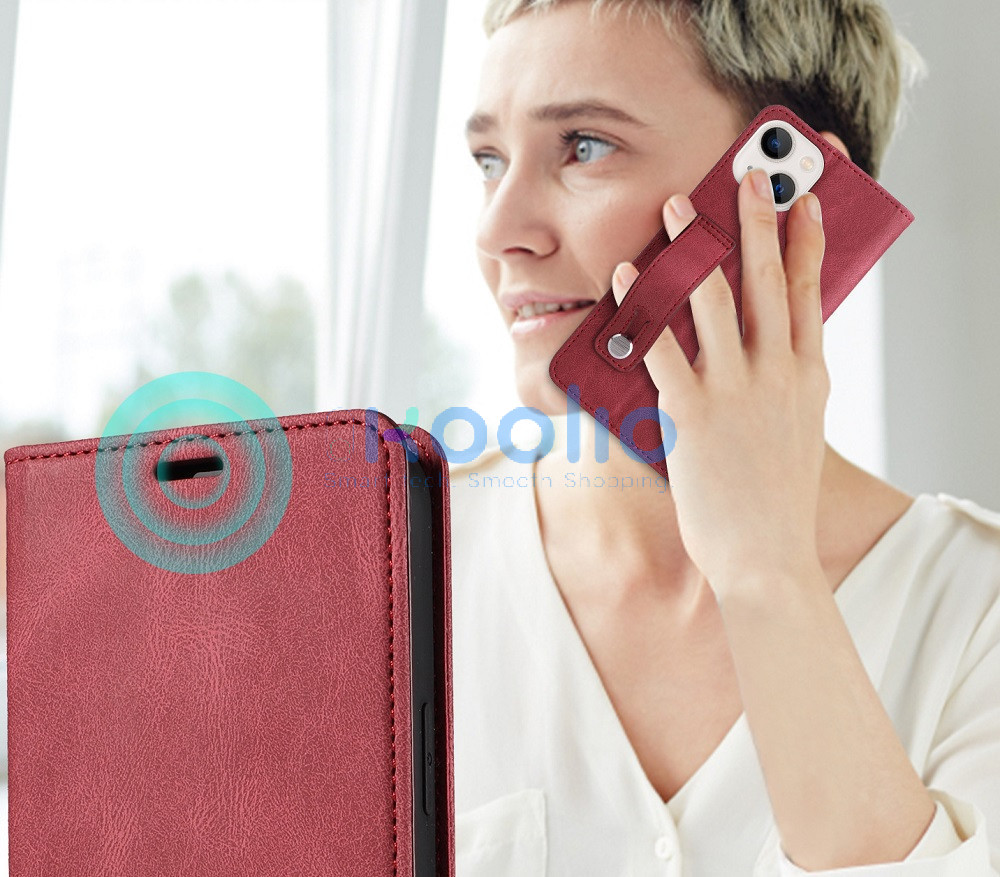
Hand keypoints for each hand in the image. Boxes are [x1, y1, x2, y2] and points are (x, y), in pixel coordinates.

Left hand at [611, 168, 829, 594]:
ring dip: (692, 249)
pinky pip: (663, 348)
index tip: (803, 201)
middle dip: (756, 222)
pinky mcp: (694, 414)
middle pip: (768, 282)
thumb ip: (782, 388)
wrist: (767, 557)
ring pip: (715, 303)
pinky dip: (642, 310)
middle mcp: (778, 374)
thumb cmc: (775, 499)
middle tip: (746, 176)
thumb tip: (764, 357)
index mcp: (808, 377)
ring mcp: (737, 391)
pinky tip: (627, 278)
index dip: (806, 242)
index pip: (811, 295)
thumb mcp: (796, 432)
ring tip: (675, 208)